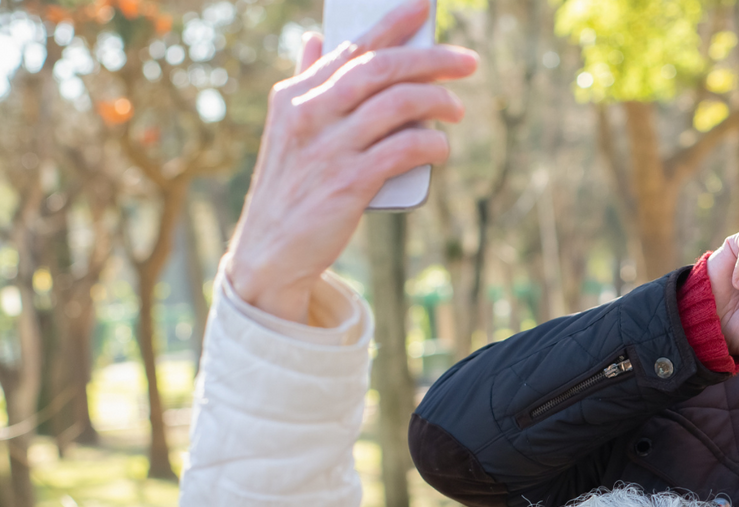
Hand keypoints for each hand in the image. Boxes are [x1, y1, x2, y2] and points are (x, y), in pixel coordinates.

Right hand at [225, 0, 476, 322]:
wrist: (271, 250)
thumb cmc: (290, 187)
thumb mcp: (287, 129)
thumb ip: (305, 83)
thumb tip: (313, 38)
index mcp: (295, 96)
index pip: (352, 48)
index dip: (392, 24)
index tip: (424, 7)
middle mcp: (309, 114)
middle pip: (381, 69)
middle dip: (431, 59)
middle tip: (467, 61)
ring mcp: (329, 149)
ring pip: (397, 104)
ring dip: (438, 101)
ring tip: (457, 109)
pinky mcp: (348, 184)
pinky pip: (403, 150)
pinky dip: (430, 143)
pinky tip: (442, 147)